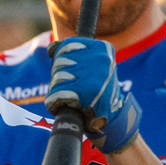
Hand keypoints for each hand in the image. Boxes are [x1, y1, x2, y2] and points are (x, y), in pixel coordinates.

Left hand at [45, 36, 141, 152]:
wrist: (114, 120)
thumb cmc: (98, 91)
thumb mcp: (92, 65)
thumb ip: (73, 52)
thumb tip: (51, 48)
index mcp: (103, 49)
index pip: (67, 45)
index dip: (61, 58)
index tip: (68, 70)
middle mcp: (100, 60)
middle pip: (60, 62)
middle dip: (60, 77)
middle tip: (72, 88)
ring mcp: (92, 76)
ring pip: (56, 78)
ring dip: (57, 90)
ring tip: (71, 98)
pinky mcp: (83, 94)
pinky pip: (55, 95)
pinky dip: (53, 103)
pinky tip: (62, 106)